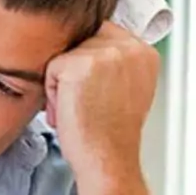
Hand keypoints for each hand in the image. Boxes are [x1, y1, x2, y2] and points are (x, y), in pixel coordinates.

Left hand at [44, 21, 159, 180]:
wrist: (107, 159)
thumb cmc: (109, 134)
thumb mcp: (126, 89)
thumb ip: (115, 64)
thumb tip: (90, 50)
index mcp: (144, 52)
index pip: (103, 35)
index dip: (87, 62)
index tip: (92, 90)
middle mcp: (130, 47)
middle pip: (81, 42)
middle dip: (74, 72)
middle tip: (85, 103)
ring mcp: (106, 53)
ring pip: (65, 56)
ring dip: (62, 84)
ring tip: (79, 108)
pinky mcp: (80, 63)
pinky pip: (51, 69)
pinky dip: (53, 93)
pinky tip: (69, 111)